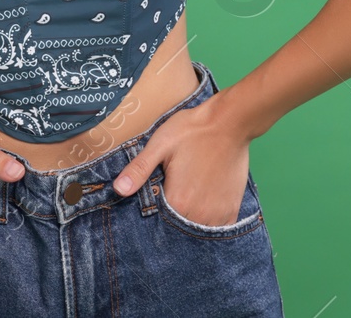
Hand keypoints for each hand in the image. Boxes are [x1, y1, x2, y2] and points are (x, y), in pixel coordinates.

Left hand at [111, 93, 250, 226]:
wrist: (230, 121)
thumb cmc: (193, 130)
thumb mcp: (160, 145)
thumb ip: (139, 169)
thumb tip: (117, 189)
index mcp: (178, 201)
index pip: (158, 221)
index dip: (154, 213)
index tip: (157, 196)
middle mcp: (199, 214)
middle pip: (178, 227)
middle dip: (171, 217)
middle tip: (175, 192)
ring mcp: (218, 214)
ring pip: (197, 229)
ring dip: (190, 220)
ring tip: (188, 197)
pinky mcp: (232, 209)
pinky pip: (218, 227)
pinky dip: (209, 220)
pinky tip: (204, 203)